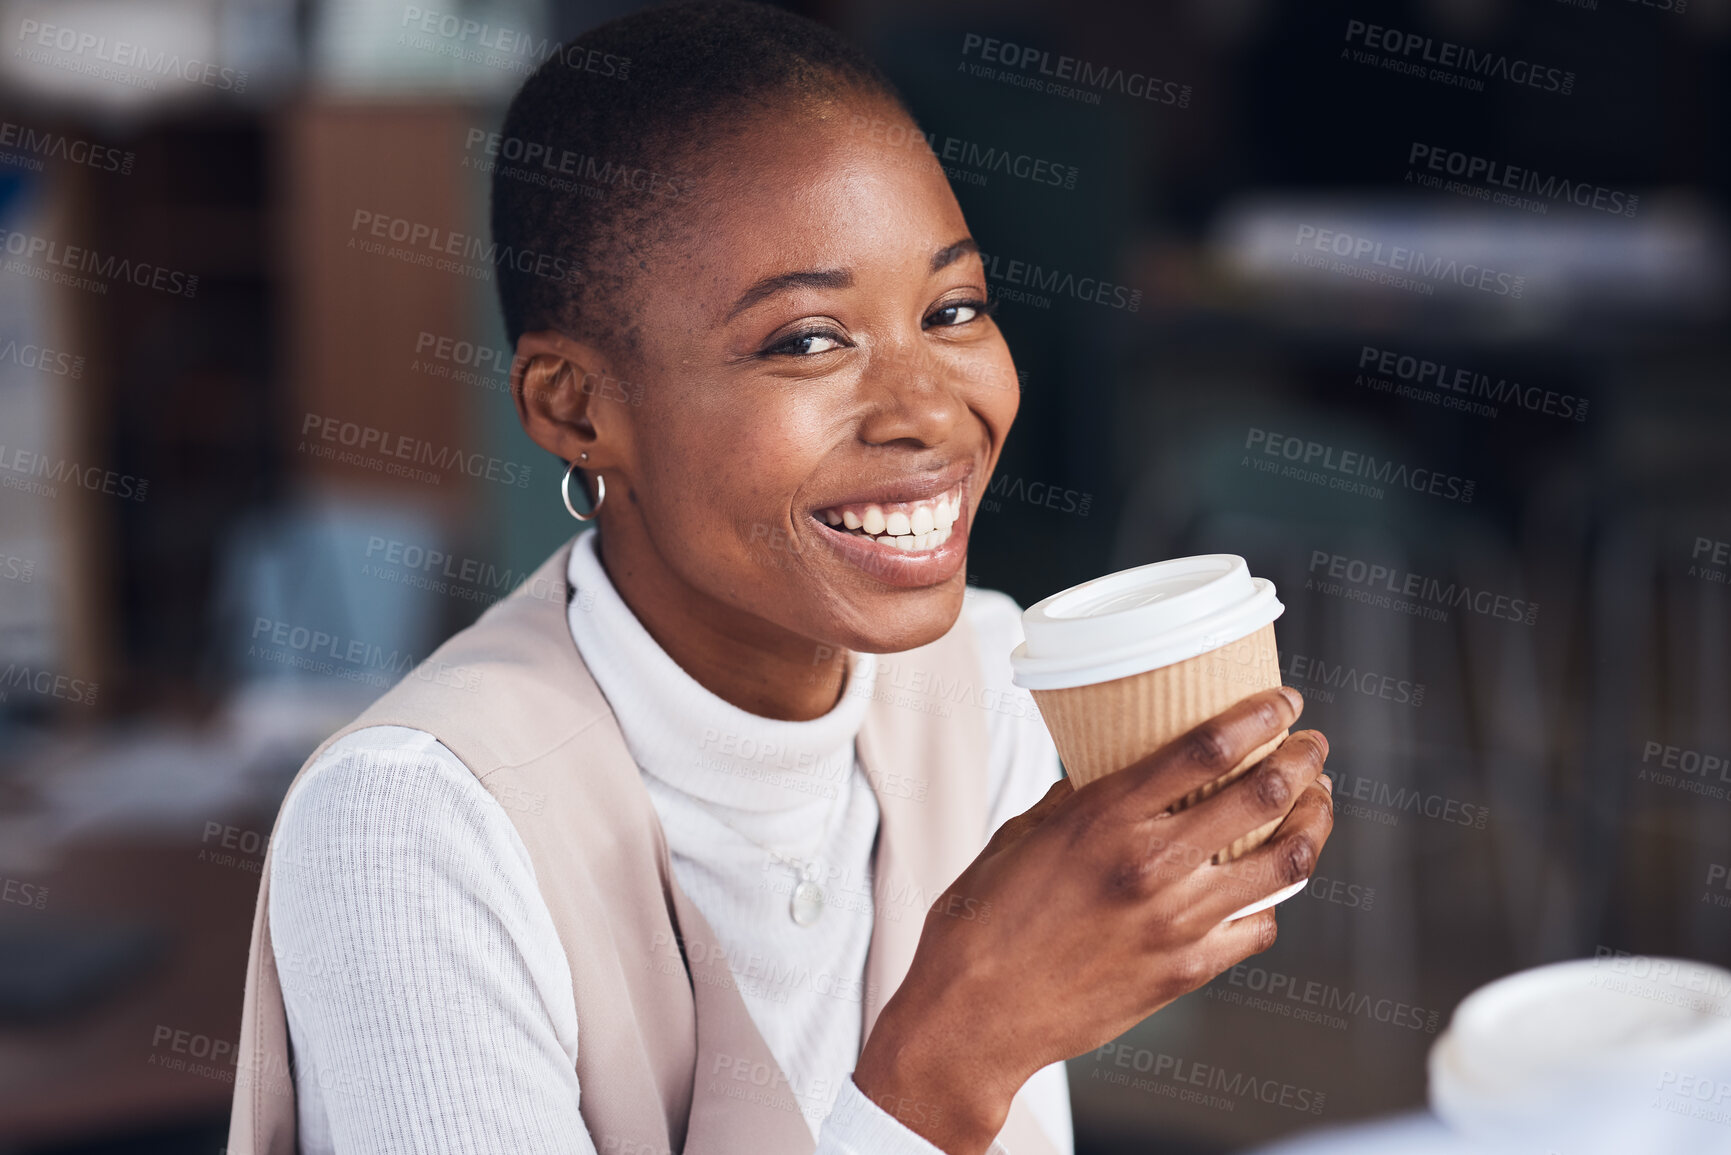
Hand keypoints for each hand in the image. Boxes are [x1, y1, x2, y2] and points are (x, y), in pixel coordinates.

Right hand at [852, 686, 1332, 1153]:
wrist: (971, 1018)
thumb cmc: (980, 923)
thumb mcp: (1020, 836)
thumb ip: (1076, 801)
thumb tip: (1112, 775)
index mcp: (1103, 819)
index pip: (1208, 748)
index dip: (1260, 716)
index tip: (1284, 703)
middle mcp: (1149, 866)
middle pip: (1264, 795)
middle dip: (1303, 761)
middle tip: (1312, 746)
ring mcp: (1175, 923)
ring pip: (1283, 864)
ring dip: (1312, 824)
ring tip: (1316, 804)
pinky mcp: (1185, 972)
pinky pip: (1257, 928)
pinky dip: (1271, 901)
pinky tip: (1268, 885)